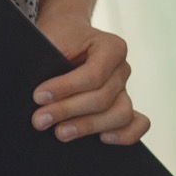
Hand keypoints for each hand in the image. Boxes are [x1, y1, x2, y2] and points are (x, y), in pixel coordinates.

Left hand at [33, 10, 148, 144]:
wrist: (67, 36)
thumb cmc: (59, 38)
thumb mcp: (51, 40)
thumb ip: (48, 63)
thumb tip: (39, 97)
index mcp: (111, 47)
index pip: (94, 74)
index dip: (66, 88)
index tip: (39, 96)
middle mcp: (121, 69)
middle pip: (103, 98)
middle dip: (68, 111)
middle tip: (39, 119)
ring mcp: (124, 90)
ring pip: (120, 115)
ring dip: (88, 126)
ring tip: (60, 132)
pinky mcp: (121, 106)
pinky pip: (137, 124)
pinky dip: (124, 135)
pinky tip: (101, 139)